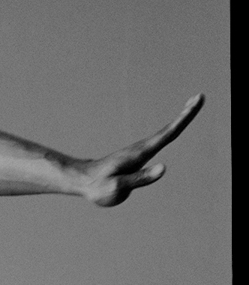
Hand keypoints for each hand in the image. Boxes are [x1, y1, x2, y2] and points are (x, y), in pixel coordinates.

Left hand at [79, 95, 202, 206]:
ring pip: (164, 134)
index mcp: (140, 154)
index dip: (183, 119)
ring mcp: (139, 152)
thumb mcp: (117, 187)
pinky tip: (172, 130)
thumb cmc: (98, 186)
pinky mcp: (136, 157)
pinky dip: (169, 131)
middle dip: (185, 115)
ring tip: (192, 106)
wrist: (83, 181)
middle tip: (200, 97)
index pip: (167, 135)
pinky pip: (157, 142)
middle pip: (169, 130)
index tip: (196, 101)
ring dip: (180, 120)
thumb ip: (140, 179)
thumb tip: (163, 168)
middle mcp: (141, 149)